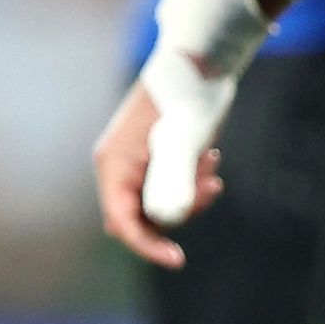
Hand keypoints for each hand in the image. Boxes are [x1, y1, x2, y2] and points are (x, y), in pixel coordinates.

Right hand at [92, 76, 223, 267]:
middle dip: (177, 212)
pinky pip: (169, 189)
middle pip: (139, 218)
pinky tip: (208, 156)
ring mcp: (135, 163)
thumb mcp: (184, 143)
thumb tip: (166, 222)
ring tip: (210, 162)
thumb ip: (172, 184)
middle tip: (210, 187)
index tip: (178, 260)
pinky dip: (191, 183)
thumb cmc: (188, 99)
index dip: (146, 246)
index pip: (122, 222)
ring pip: (158, 205)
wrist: (200, 63)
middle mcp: (119, 166)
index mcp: (114, 163)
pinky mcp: (153, 158)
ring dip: (190, 195)